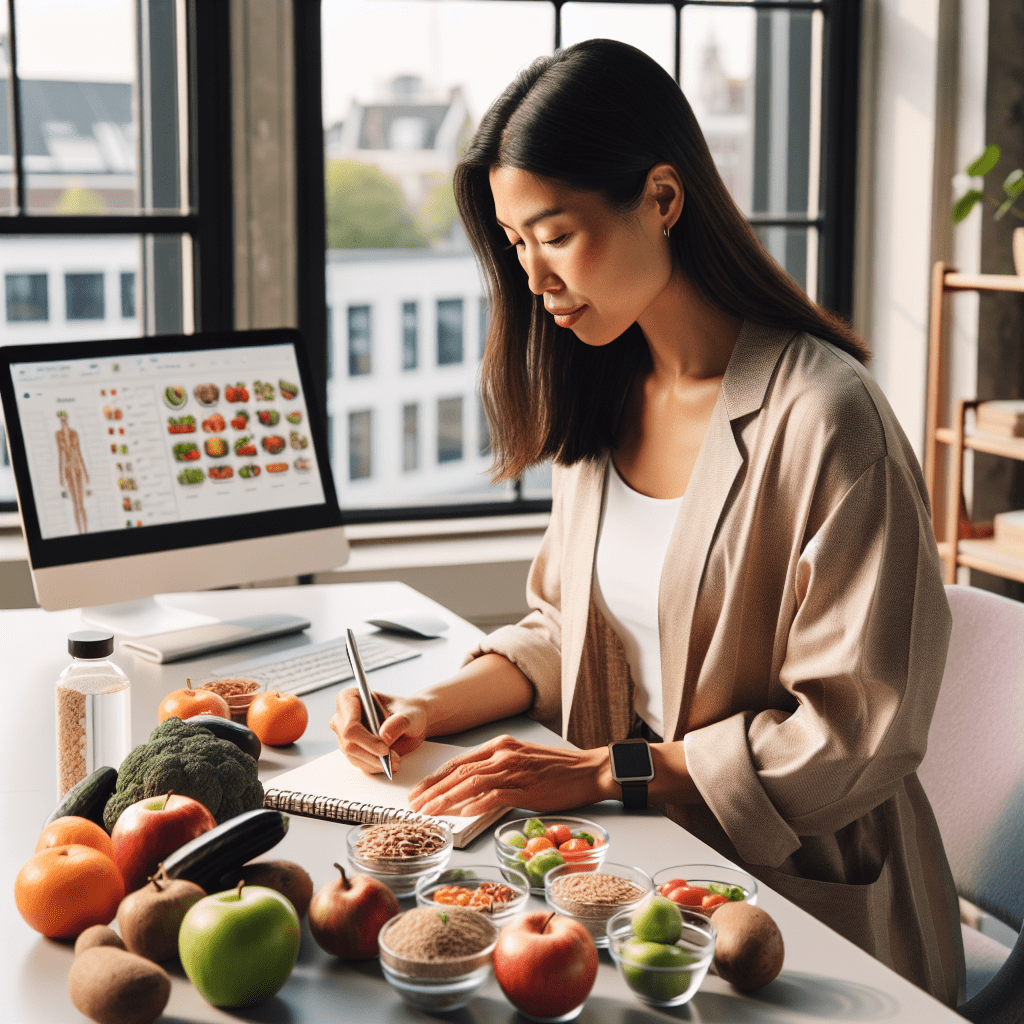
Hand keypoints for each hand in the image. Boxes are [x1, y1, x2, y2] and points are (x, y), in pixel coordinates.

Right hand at [329, 687, 427, 774]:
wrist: (412, 722)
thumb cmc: (408, 712)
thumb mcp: (410, 714)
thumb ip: (399, 722)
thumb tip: (384, 736)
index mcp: (350, 698)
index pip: (350, 726)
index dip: (366, 740)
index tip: (385, 748)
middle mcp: (343, 717)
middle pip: (349, 744)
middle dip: (373, 755)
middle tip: (395, 758)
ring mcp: (344, 735)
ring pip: (353, 756)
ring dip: (376, 762)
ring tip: (396, 759)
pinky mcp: (351, 749)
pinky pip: (359, 763)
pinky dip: (375, 766)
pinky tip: (389, 761)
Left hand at [407, 734, 610, 816]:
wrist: (589, 771)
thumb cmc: (557, 770)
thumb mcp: (522, 762)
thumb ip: (496, 771)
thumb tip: (469, 792)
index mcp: (500, 746)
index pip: (459, 762)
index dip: (436, 778)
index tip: (419, 792)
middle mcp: (503, 754)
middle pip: (459, 772)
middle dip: (433, 789)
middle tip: (414, 804)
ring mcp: (514, 770)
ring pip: (471, 783)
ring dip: (446, 799)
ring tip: (429, 812)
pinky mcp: (526, 788)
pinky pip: (494, 795)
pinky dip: (475, 804)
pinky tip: (462, 814)